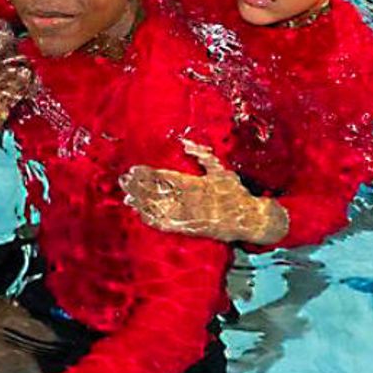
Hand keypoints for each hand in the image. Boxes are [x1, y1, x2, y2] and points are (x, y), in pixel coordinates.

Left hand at [120, 139, 288, 244]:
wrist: (249, 220)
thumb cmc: (235, 192)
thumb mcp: (221, 170)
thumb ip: (203, 156)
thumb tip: (186, 143)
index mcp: (196, 184)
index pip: (166, 177)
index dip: (148, 174)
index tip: (134, 169)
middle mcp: (190, 201)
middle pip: (159, 192)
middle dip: (139, 187)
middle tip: (123, 181)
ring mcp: (189, 216)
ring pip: (160, 209)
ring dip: (142, 203)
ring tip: (127, 197)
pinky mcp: (190, 229)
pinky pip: (167, 225)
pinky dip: (153, 220)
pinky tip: (140, 215)